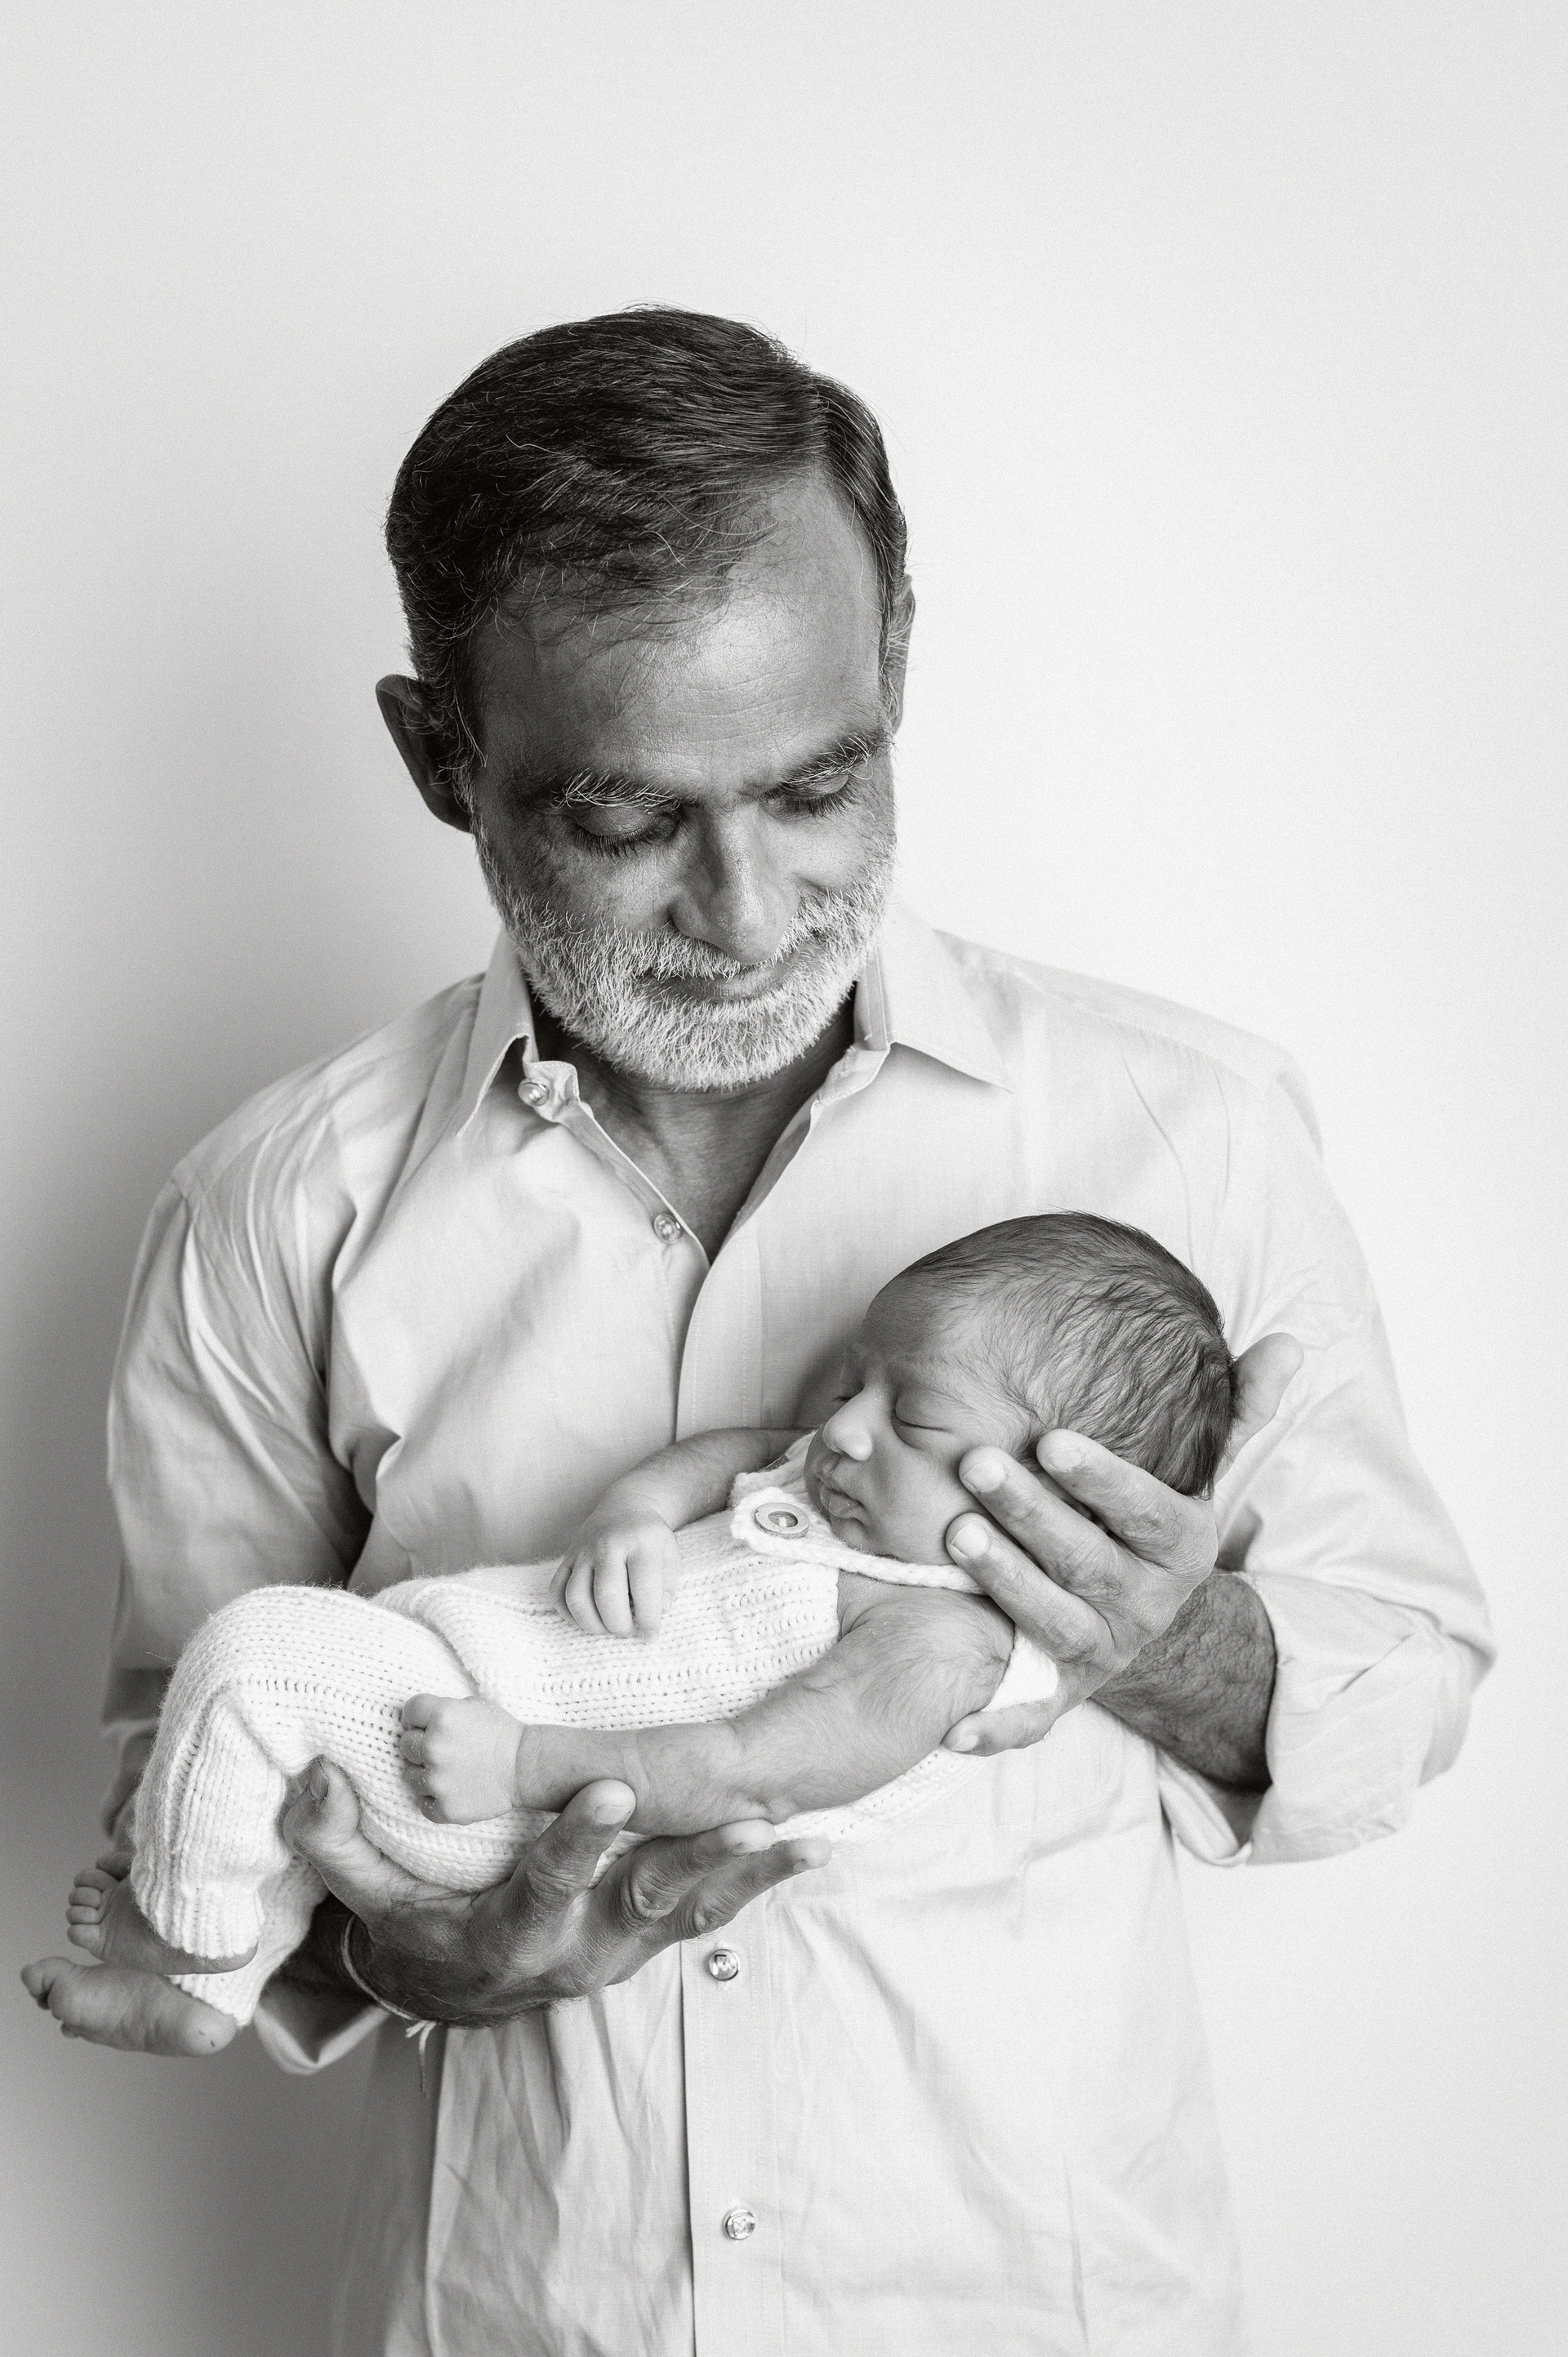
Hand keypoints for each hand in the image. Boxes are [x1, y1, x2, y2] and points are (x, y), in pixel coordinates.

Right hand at [280, 1758, 826, 2022]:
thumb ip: (340, 1838)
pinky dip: (766, 1882)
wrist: (456, 1992)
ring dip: (752, 1874)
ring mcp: (628, 1945)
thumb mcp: (366, 1893)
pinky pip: (718, 1911)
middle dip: (698, 1862)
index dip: (576, 1842)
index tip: (608, 1792)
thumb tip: (318, 1774)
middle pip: (647, 1900)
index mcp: (511, 1933)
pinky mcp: (656, 1936)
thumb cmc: (411, 1925)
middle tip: (748, 1821)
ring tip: (809, 1836)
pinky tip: (819, 1845)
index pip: (546, 1884)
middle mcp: (583, 1947)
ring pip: (698, 1909)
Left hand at [400, 1694, 525, 1822]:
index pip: (410, 1711)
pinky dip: (435, 1800)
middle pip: (405, 1744)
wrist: (525, 1767)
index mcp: (442, 1716)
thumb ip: (443, 1710)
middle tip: (444, 1748)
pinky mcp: (444, 1807)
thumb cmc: (502, 1733)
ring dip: (426, 1773)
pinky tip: (453, 1789)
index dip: (418, 1717)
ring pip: (410, 1776)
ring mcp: (437, 1780)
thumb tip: (420, 1720)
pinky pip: (423, 1804)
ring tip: (450, 1770)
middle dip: (421, 1744)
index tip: (426, 1723)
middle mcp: (434, 1747)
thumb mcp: (474, 1706)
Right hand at [553, 1509, 681, 1636]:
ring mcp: (582, 1551)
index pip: (644, 1589)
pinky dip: (569, 1614)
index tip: (651, 1636)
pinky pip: (557, 1593)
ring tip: (608, 1628)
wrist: (625, 1507)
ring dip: (592, 1624)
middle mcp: (608, 1545)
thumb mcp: (670, 1555)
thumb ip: (667, 1587)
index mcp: (640, 1542)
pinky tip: (588, 1617)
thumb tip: (657, 1613)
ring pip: (576, 1597)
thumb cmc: (650, 1538)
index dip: (648, 1620)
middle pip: (606, 1596)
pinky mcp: (566, 1559)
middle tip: (630, 1631)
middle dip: (619, 1626)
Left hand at [941, 1331, 1301, 1755]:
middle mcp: (1143, 1603)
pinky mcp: (1060, 1694)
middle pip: (1085, 1560)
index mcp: (1179, 1547)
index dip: (1101, 1478)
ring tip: (954, 1534)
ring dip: (1005, 1580)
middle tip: (976, 1464)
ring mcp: (1101, 1650)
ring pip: (1051, 1620)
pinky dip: (992, 1726)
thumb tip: (1289, 1344)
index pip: (1142, 1509)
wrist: (1140, 1623)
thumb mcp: (1200, 1475)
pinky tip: (951, 1725)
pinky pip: (1028, 1717)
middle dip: (1030, 1514)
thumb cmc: (1150, 1527)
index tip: (1053, 1439)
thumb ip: (1236, 1412)